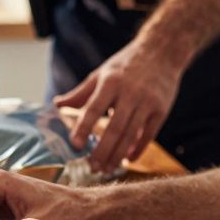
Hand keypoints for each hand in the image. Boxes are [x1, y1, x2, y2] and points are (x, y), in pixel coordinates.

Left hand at [53, 41, 183, 172]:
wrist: (162, 51)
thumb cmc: (126, 64)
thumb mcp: (101, 73)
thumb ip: (81, 93)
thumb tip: (57, 104)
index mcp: (111, 82)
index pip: (94, 108)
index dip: (83, 128)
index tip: (75, 145)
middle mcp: (130, 92)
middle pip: (114, 128)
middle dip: (102, 151)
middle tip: (92, 167)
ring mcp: (147, 101)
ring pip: (131, 134)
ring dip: (118, 155)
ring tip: (107, 169)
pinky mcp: (162, 109)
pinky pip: (149, 134)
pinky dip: (138, 149)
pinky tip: (127, 159)